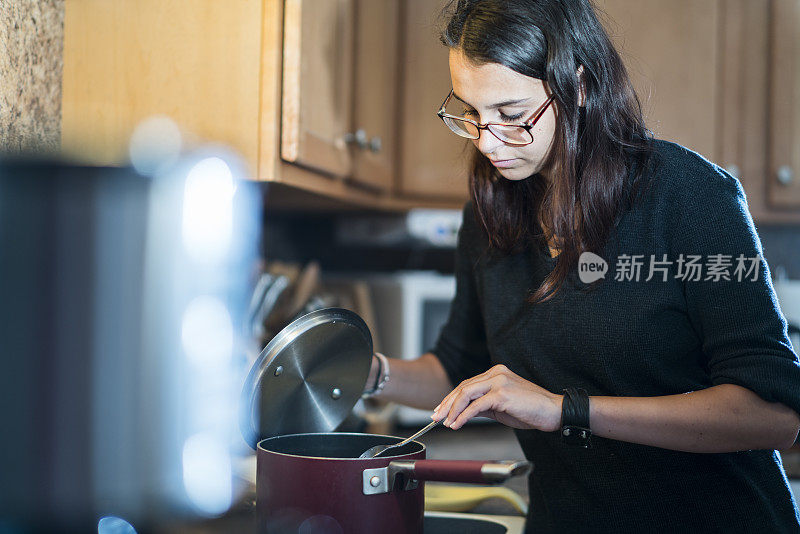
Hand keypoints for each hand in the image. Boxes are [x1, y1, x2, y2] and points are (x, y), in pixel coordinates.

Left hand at [431, 364, 562, 430]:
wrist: (554, 412)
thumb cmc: (531, 410)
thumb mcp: (502, 406)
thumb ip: (483, 405)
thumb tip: (464, 413)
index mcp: (496, 373)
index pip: (467, 384)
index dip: (451, 398)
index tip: (441, 410)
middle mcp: (496, 373)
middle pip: (463, 387)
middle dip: (447, 404)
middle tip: (436, 417)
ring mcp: (499, 382)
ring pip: (466, 394)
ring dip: (452, 410)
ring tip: (445, 422)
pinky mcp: (502, 394)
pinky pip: (476, 405)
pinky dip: (464, 416)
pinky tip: (457, 424)